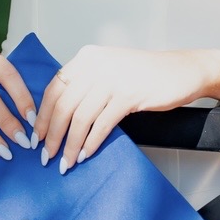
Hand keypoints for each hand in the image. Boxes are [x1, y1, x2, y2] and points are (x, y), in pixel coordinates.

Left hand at [33, 46, 205, 173]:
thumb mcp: (109, 70)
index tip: (37, 136)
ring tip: (66, 162)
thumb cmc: (144, 74)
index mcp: (87, 58)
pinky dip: (91, 143)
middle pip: (63, 105)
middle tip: (47, 155)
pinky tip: (86, 154)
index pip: (54, 88)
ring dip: (71, 144)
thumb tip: (57, 116)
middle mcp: (96, 65)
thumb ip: (85, 84)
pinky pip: (102, 125)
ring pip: (80, 118)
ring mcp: (113, 79)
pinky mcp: (129, 95)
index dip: (44, 115)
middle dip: (52, 134)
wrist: (182, 71)